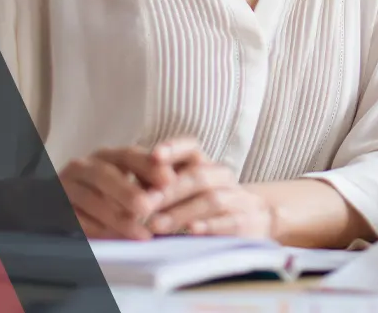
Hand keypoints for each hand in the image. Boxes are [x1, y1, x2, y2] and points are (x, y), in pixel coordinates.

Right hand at [60, 145, 176, 238]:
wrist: (52, 202)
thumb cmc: (102, 193)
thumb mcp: (125, 182)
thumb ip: (146, 183)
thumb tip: (174, 190)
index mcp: (107, 156)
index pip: (129, 155)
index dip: (149, 165)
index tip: (170, 179)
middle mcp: (85, 166)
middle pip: (105, 175)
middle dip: (128, 191)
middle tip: (149, 207)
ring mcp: (66, 186)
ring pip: (89, 198)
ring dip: (116, 217)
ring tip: (139, 232)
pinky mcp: (54, 207)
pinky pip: (74, 218)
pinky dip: (97, 229)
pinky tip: (115, 238)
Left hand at [145, 143, 271, 238]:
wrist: (252, 218)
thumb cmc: (203, 203)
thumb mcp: (181, 190)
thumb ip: (157, 186)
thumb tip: (125, 189)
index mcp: (204, 163)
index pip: (190, 148)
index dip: (173, 149)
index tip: (154, 156)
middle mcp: (222, 176)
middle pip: (198, 176)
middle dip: (169, 190)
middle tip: (143, 205)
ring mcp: (236, 198)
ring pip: (211, 199)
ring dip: (182, 212)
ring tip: (156, 224)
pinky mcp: (245, 221)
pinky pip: (229, 222)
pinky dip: (209, 226)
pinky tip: (191, 231)